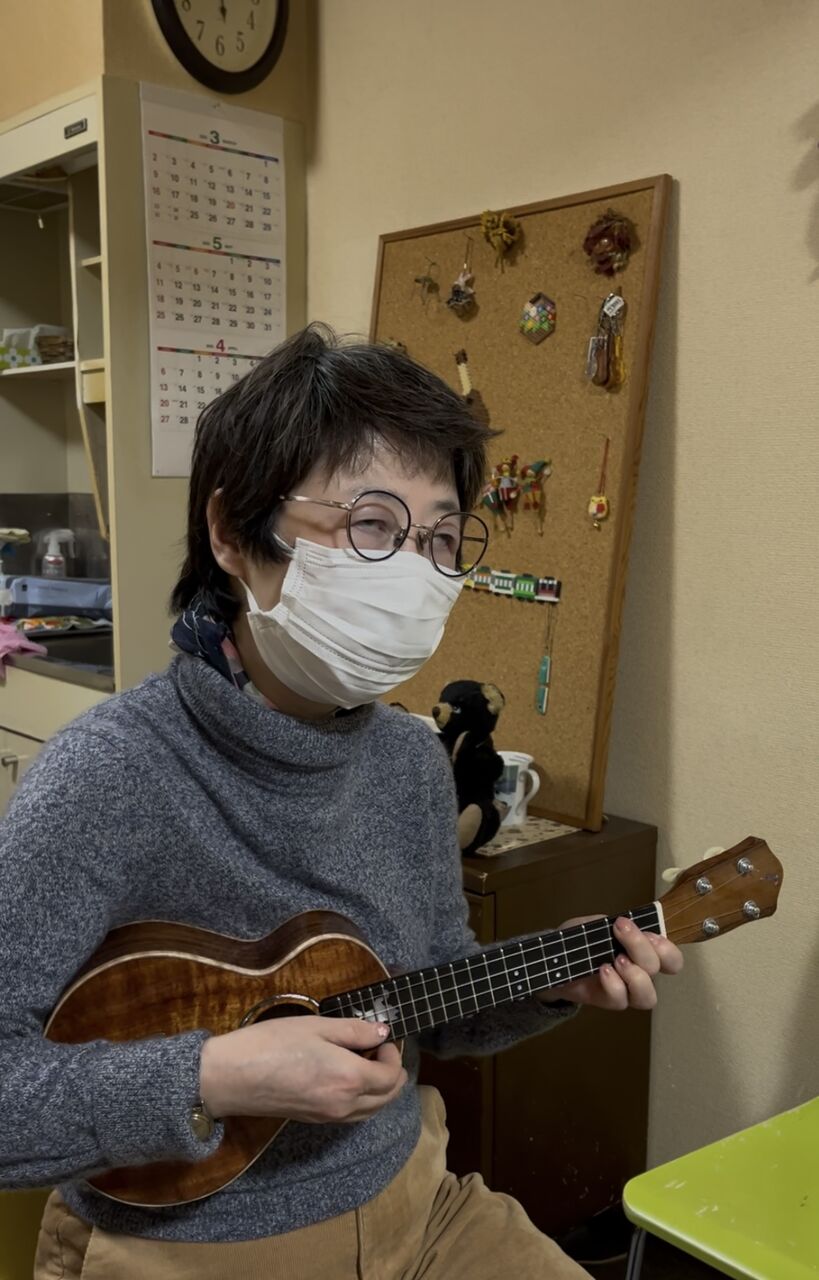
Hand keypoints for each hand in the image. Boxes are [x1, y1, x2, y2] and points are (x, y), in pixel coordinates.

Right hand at [200, 1015, 406, 1122]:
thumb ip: (354, 1030)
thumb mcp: (316, 1026)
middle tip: (377, 1047)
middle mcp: (345, 1105)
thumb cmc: (272, 1044)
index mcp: (349, 1078)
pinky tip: (347, 1077)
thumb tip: (381, 1032)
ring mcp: (330, 1117)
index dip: (393, 1054)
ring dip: (379, 1088)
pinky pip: (353, 1114)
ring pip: (372, 1110)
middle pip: (387, 1097)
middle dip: (392, 1072)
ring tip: (363, 1060)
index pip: (391, 1076)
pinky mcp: (315, 1120)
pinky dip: (362, 1098)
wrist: (231, 1077)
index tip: (381, 1036)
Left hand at [539, 916, 682, 1010]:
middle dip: (642, 947)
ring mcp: (625, 990)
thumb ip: (610, 924)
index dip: (666, 949)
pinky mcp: (608, 1001)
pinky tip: (602, 969)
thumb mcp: (593, 924)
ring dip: (636, 975)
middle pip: (659, 969)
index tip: (647, 931)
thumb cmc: (578, 941)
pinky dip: (614, 984)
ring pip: (648, 996)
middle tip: (621, 930)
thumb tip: (625, 925)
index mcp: (643, 952)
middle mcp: (639, 973)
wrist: (553, 959)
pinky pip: (620, 1000)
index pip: (671, 959)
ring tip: (617, 959)